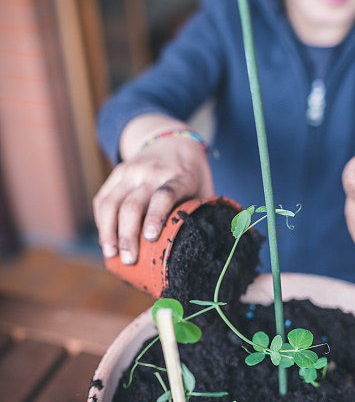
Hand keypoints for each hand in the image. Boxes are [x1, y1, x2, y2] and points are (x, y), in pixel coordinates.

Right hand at [93, 135, 213, 264]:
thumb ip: (203, 214)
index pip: (165, 195)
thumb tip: (206, 249)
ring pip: (111, 202)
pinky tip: (106, 239)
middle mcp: (152, 172)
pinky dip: (101, 221)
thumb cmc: (192, 176)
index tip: (150, 237)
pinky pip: (103, 198)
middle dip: (128, 236)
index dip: (156, 216)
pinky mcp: (117, 173)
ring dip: (108, 231)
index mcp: (180, 177)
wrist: (172, 140)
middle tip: (129, 260)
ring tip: (111, 254)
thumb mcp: (204, 189)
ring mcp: (131, 171)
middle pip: (133, 205)